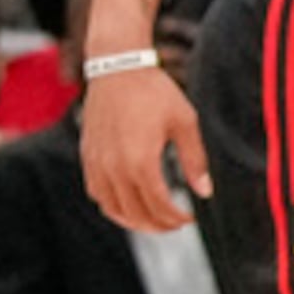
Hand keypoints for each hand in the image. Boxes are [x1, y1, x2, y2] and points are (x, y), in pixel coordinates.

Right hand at [82, 63, 208, 233]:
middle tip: (176, 225)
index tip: (189, 219)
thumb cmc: (156, 93)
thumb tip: (205, 192)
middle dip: (158, 225)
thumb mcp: (185, 123)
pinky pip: (97, 192)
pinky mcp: (87, 156)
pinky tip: (129, 204)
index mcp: (140, 161)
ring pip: (112, 207)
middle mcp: (114, 167)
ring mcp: (96, 163)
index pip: (158, 205)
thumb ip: (195, 160)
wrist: (118, 68)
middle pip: (135, 213)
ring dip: (134, 221)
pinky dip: (113, 205)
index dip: (175, 218)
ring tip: (155, 221)